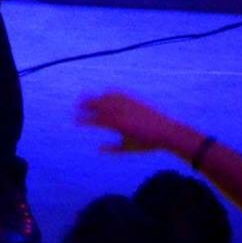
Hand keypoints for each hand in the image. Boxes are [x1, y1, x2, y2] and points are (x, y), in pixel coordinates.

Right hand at [76, 90, 192, 155]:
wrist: (166, 132)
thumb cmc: (146, 143)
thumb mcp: (128, 149)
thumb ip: (112, 149)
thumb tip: (98, 149)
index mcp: (117, 125)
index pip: (95, 120)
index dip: (84, 120)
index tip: (75, 121)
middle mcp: (120, 112)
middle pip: (98, 105)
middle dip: (86, 105)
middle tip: (77, 107)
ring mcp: (126, 104)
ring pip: (106, 97)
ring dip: (95, 98)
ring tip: (87, 99)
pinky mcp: (133, 100)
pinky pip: (117, 93)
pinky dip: (108, 93)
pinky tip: (105, 95)